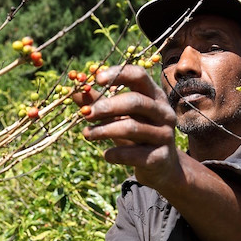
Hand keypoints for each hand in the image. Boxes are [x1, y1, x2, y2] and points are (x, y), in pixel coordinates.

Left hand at [72, 65, 179, 189]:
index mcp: (154, 96)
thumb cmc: (136, 134)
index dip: (118, 75)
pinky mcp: (160, 157)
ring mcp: (165, 135)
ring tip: (87, 135)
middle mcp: (164, 112)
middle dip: (107, 107)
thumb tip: (75, 92)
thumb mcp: (119, 116)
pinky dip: (115, 154)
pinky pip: (133, 154)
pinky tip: (106, 155)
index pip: (139, 76)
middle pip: (135, 102)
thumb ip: (99, 103)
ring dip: (104, 130)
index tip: (96, 79)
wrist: (160, 165)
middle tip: (86, 114)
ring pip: (132, 128)